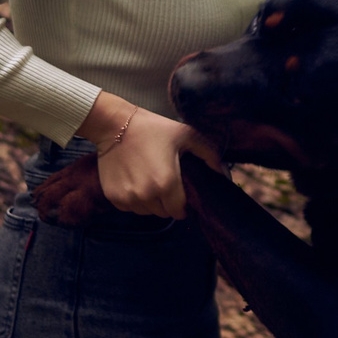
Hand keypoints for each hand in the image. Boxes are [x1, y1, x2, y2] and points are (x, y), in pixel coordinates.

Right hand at [85, 91, 216, 218]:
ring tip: (149, 179)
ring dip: (150, 201)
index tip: (180, 192)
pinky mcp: (113, 197)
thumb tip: (224, 174)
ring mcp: (128, 198)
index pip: (180, 212)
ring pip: (146, 212)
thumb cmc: (152, 128)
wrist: (114, 124)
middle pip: (163, 213)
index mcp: (166, 184)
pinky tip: (135, 180)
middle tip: (165, 181)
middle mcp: (146, 196)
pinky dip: (134, 199)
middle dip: (167, 202)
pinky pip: (129, 208)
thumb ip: (209, 154)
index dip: (183, 204)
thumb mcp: (185, 135)